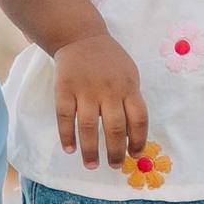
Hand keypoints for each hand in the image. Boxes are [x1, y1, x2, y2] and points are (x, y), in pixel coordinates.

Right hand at [50, 34, 146, 170]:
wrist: (81, 37)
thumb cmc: (109, 61)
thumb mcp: (129, 75)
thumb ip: (130, 100)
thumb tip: (133, 136)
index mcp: (128, 87)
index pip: (138, 119)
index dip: (138, 141)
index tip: (135, 155)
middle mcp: (108, 90)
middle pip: (115, 127)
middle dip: (116, 151)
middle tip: (115, 166)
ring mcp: (85, 90)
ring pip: (88, 126)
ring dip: (90, 150)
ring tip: (92, 165)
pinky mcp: (64, 89)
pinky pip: (64, 116)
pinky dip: (66, 135)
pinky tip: (70, 149)